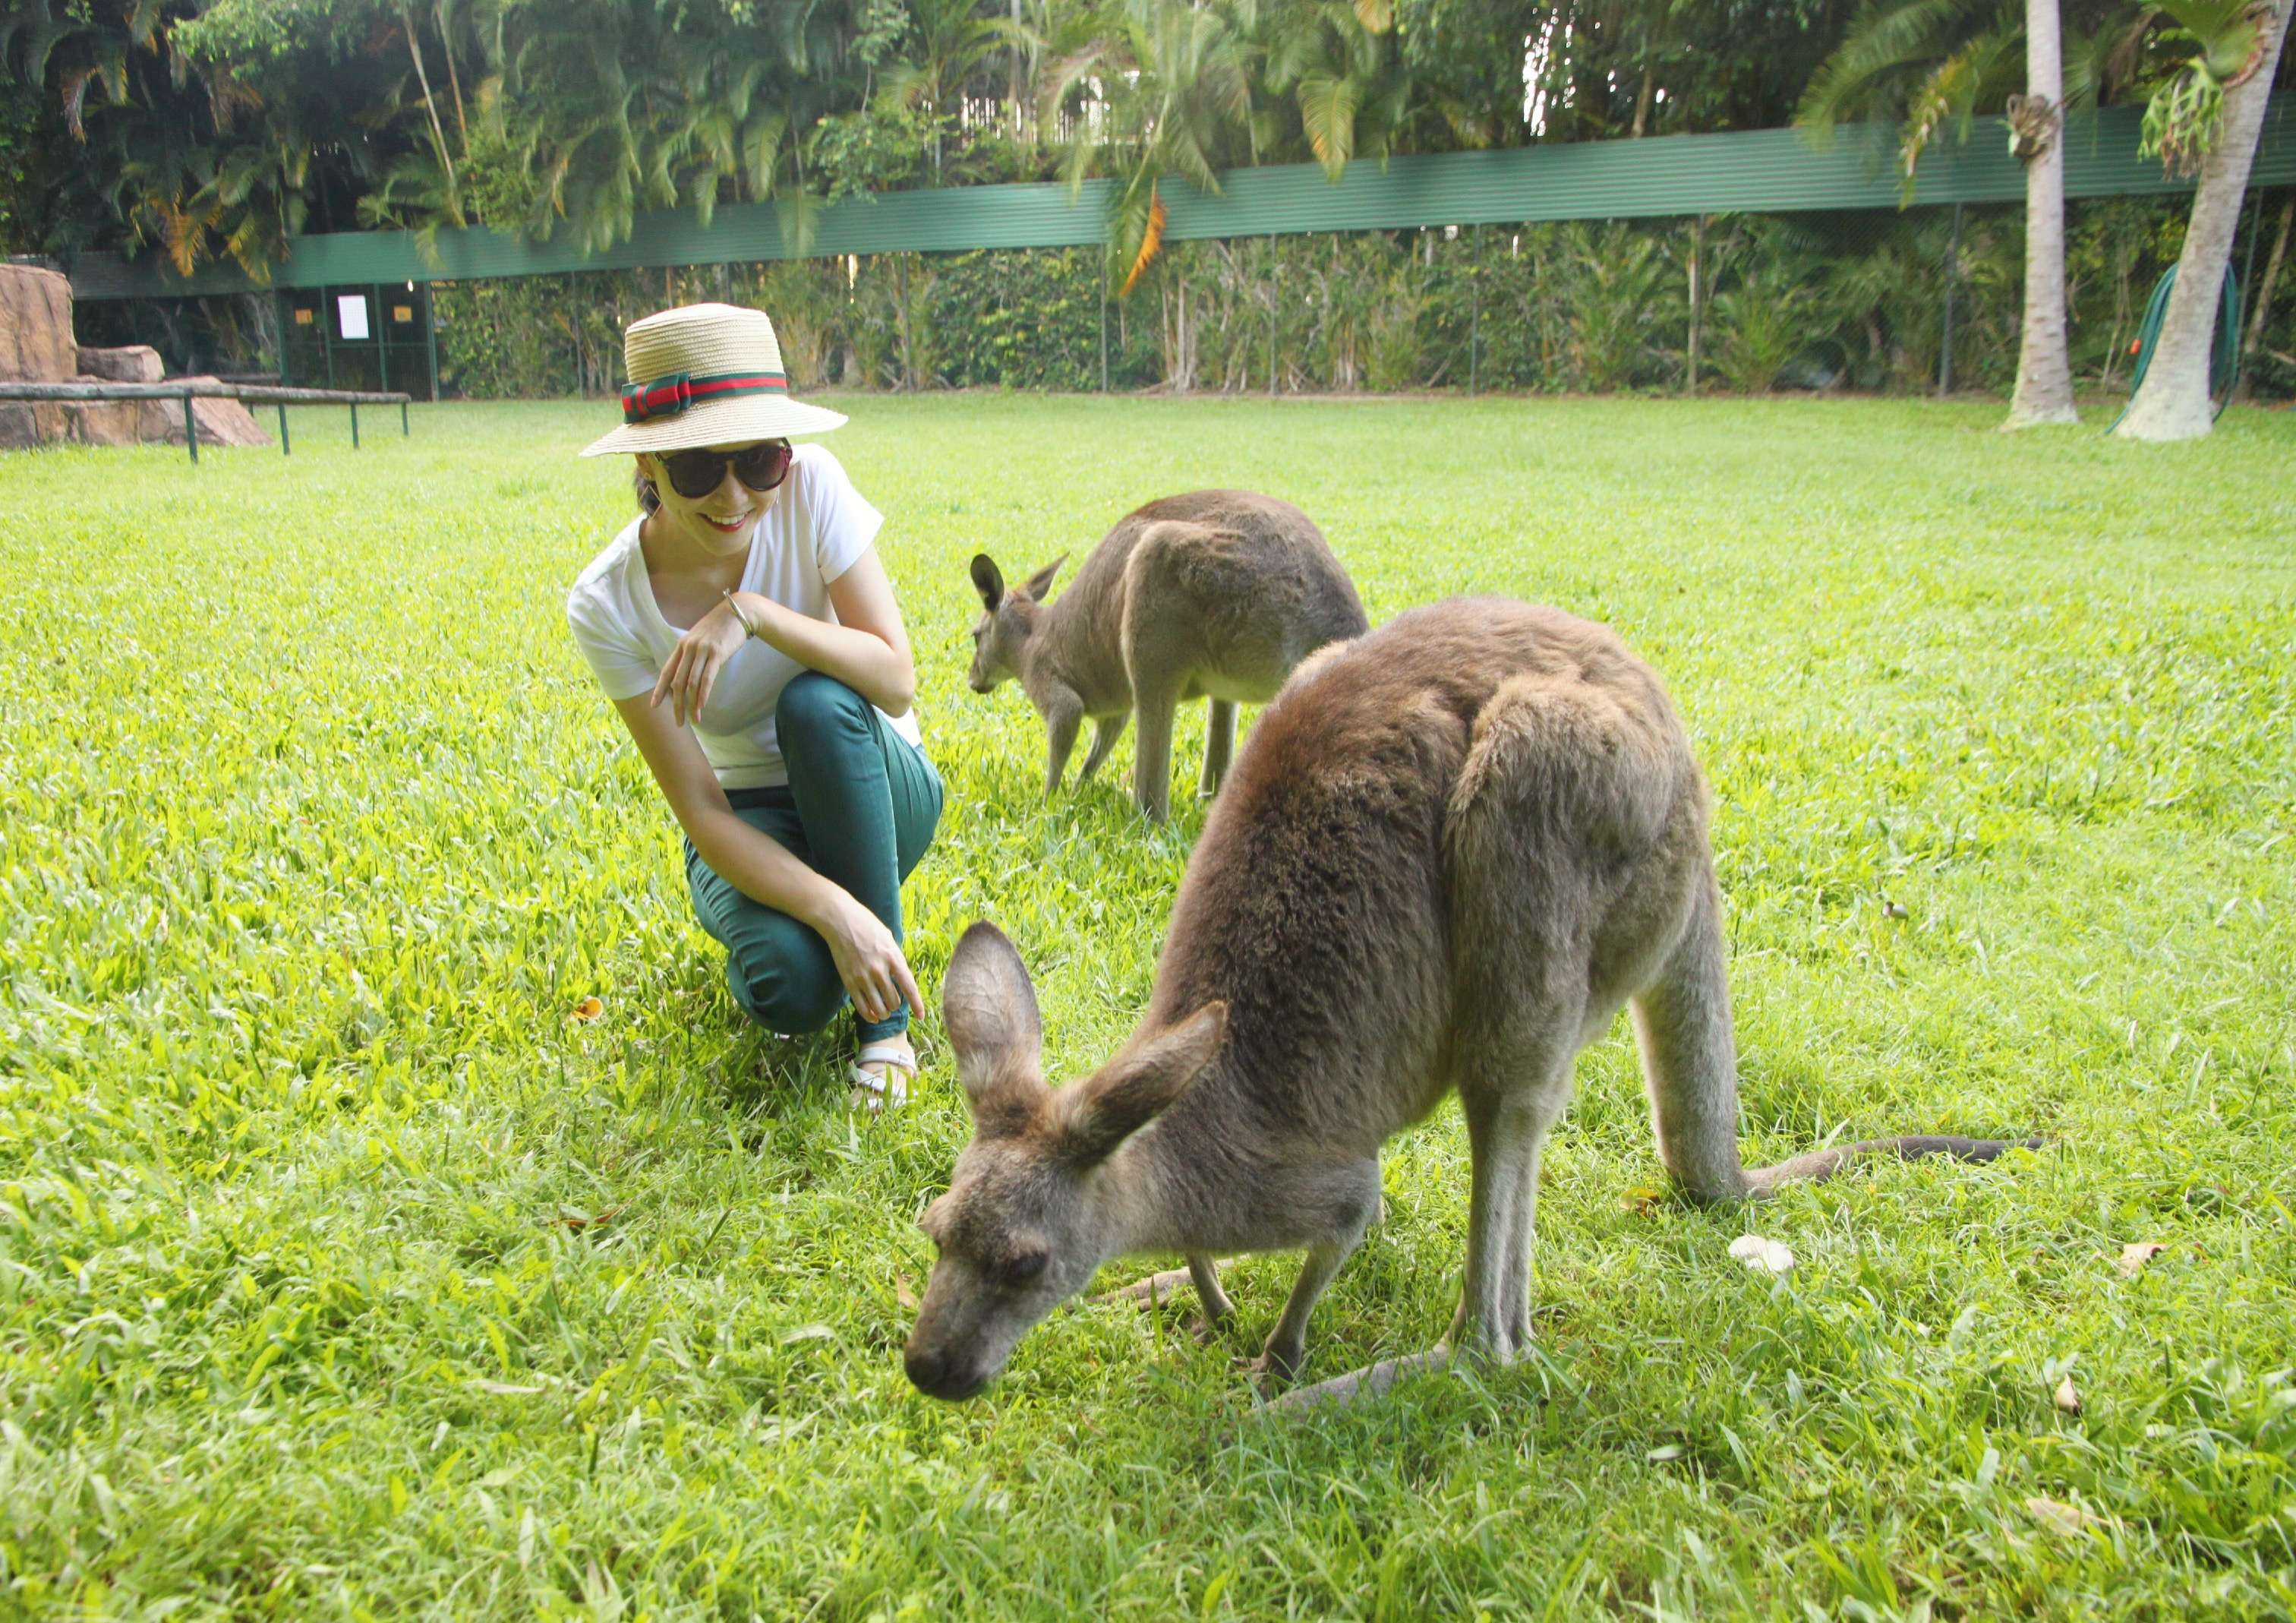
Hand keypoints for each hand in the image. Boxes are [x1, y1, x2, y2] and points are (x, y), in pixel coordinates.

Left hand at [651, 597, 750, 728]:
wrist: (738, 612)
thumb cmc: (720, 627)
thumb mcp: (700, 638)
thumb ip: (692, 654)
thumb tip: (688, 674)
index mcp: (682, 645)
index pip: (666, 671)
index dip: (659, 689)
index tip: (654, 705)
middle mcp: (689, 648)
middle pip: (677, 681)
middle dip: (676, 704)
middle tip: (678, 722)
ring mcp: (702, 650)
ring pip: (691, 682)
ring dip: (691, 704)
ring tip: (694, 720)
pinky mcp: (717, 653)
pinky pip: (707, 677)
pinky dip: (703, 694)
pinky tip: (701, 706)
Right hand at [817, 891, 923, 1025]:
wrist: (840, 919)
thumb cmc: (867, 926)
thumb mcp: (888, 938)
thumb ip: (896, 958)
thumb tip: (901, 977)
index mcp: (893, 957)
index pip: (908, 987)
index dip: (916, 1004)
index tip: (920, 1016)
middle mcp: (879, 969)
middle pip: (894, 1001)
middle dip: (895, 1005)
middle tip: (893, 1003)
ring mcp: (863, 976)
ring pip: (879, 1007)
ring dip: (884, 1013)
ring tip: (884, 1011)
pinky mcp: (848, 981)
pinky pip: (861, 1006)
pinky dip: (869, 1015)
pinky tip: (873, 1016)